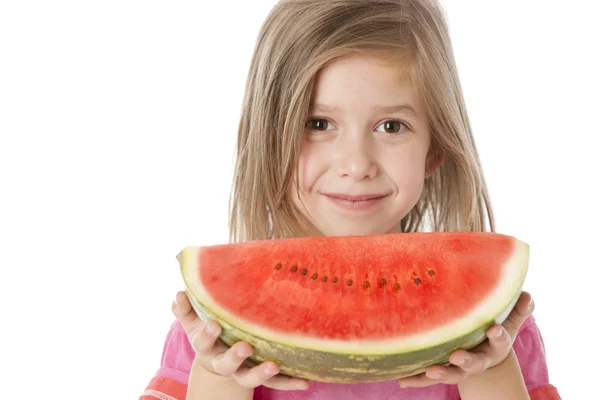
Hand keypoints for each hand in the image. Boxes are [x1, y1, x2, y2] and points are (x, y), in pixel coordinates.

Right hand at [171, 291, 309, 390]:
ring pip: (250, 377)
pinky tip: (305, 381)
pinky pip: (275, 383)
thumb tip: (178, 293)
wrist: (216, 363)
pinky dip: (289, 382)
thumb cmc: (209, 334)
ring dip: (262, 373)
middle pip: (227, 364)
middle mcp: (224, 363)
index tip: (214, 324)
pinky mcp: (260, 377)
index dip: (207, 334)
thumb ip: (185, 309)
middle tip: (244, 346)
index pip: (203, 342)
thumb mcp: (194, 322)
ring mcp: (242, 372)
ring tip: (274, 365)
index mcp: (208, 348)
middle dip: (235, 356)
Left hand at [398, 291, 533, 387]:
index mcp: (494, 346)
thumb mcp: (508, 322)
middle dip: (466, 360)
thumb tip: (529, 295)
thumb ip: (518, 310)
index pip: (499, 341)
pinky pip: (428, 378)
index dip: (498, 336)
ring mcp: (460, 368)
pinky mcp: (444, 371)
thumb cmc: (494, 332)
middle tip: (457, 356)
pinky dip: (416, 380)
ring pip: (451, 373)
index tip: (494, 330)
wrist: (485, 359)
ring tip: (431, 371)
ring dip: (441, 373)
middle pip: (473, 362)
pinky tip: (401, 380)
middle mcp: (478, 360)